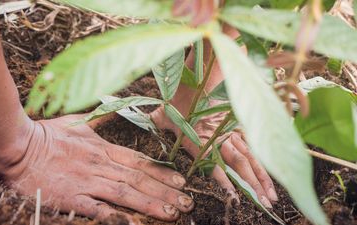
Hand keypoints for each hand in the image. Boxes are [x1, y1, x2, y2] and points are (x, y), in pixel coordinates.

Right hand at [0, 115, 193, 222]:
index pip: (140, 161)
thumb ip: (100, 120)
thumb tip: (116, 108)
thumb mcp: (77, 121)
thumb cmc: (46, 134)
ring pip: (126, 193)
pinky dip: (117, 216)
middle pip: (139, 179)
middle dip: (165, 191)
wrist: (17, 146)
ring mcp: (87, 181)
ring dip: (151, 204)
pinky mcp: (72, 197)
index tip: (180, 180)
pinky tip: (135, 223)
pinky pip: (98, 209)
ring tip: (173, 213)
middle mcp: (101, 165)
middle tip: (187, 201)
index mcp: (102, 148)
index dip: (162, 172)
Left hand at [151, 104, 277, 207]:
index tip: (234, 198)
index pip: (214, 165)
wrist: (201, 77)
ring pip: (251, 159)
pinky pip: (254, 146)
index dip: (224, 182)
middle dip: (253, 187)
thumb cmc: (179, 98)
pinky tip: (272, 173)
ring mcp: (231, 134)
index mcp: (199, 140)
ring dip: (262, 178)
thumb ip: (155, 122)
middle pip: (240, 166)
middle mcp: (219, 139)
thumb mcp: (163, 114)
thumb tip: (143, 120)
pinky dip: (263, 160)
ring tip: (272, 197)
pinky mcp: (238, 127)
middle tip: (265, 205)